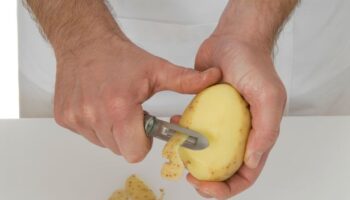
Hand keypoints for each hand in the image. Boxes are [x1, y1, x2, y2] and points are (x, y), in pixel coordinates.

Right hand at [54, 35, 220, 162]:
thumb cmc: (119, 56)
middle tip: (131, 113)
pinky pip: (86, 134)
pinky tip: (98, 104)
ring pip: (103, 143)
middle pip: (119, 149)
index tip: (144, 128)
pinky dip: (95, 125)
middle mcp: (94, 116)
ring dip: (112, 130)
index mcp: (119, 108)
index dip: (143, 143)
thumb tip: (213, 78)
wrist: (85, 42)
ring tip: (114, 106)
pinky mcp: (65, 118)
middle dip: (129, 136)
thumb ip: (186, 80)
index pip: (134, 153)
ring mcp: (77, 118)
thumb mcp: (157, 69)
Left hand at [182, 35, 286, 198]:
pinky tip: (176, 124)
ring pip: (207, 152)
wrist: (233, 39)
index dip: (228, 188)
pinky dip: (184, 132)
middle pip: (224, 169)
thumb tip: (252, 161)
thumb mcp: (267, 96)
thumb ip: (266, 129)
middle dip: (208, 180)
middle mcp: (240, 133)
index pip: (247, 173)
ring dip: (193, 158)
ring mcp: (222, 123)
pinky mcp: (206, 111)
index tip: (207, 187)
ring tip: (179, 154)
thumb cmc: (253, 64)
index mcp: (259, 134)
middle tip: (190, 177)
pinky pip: (194, 128)